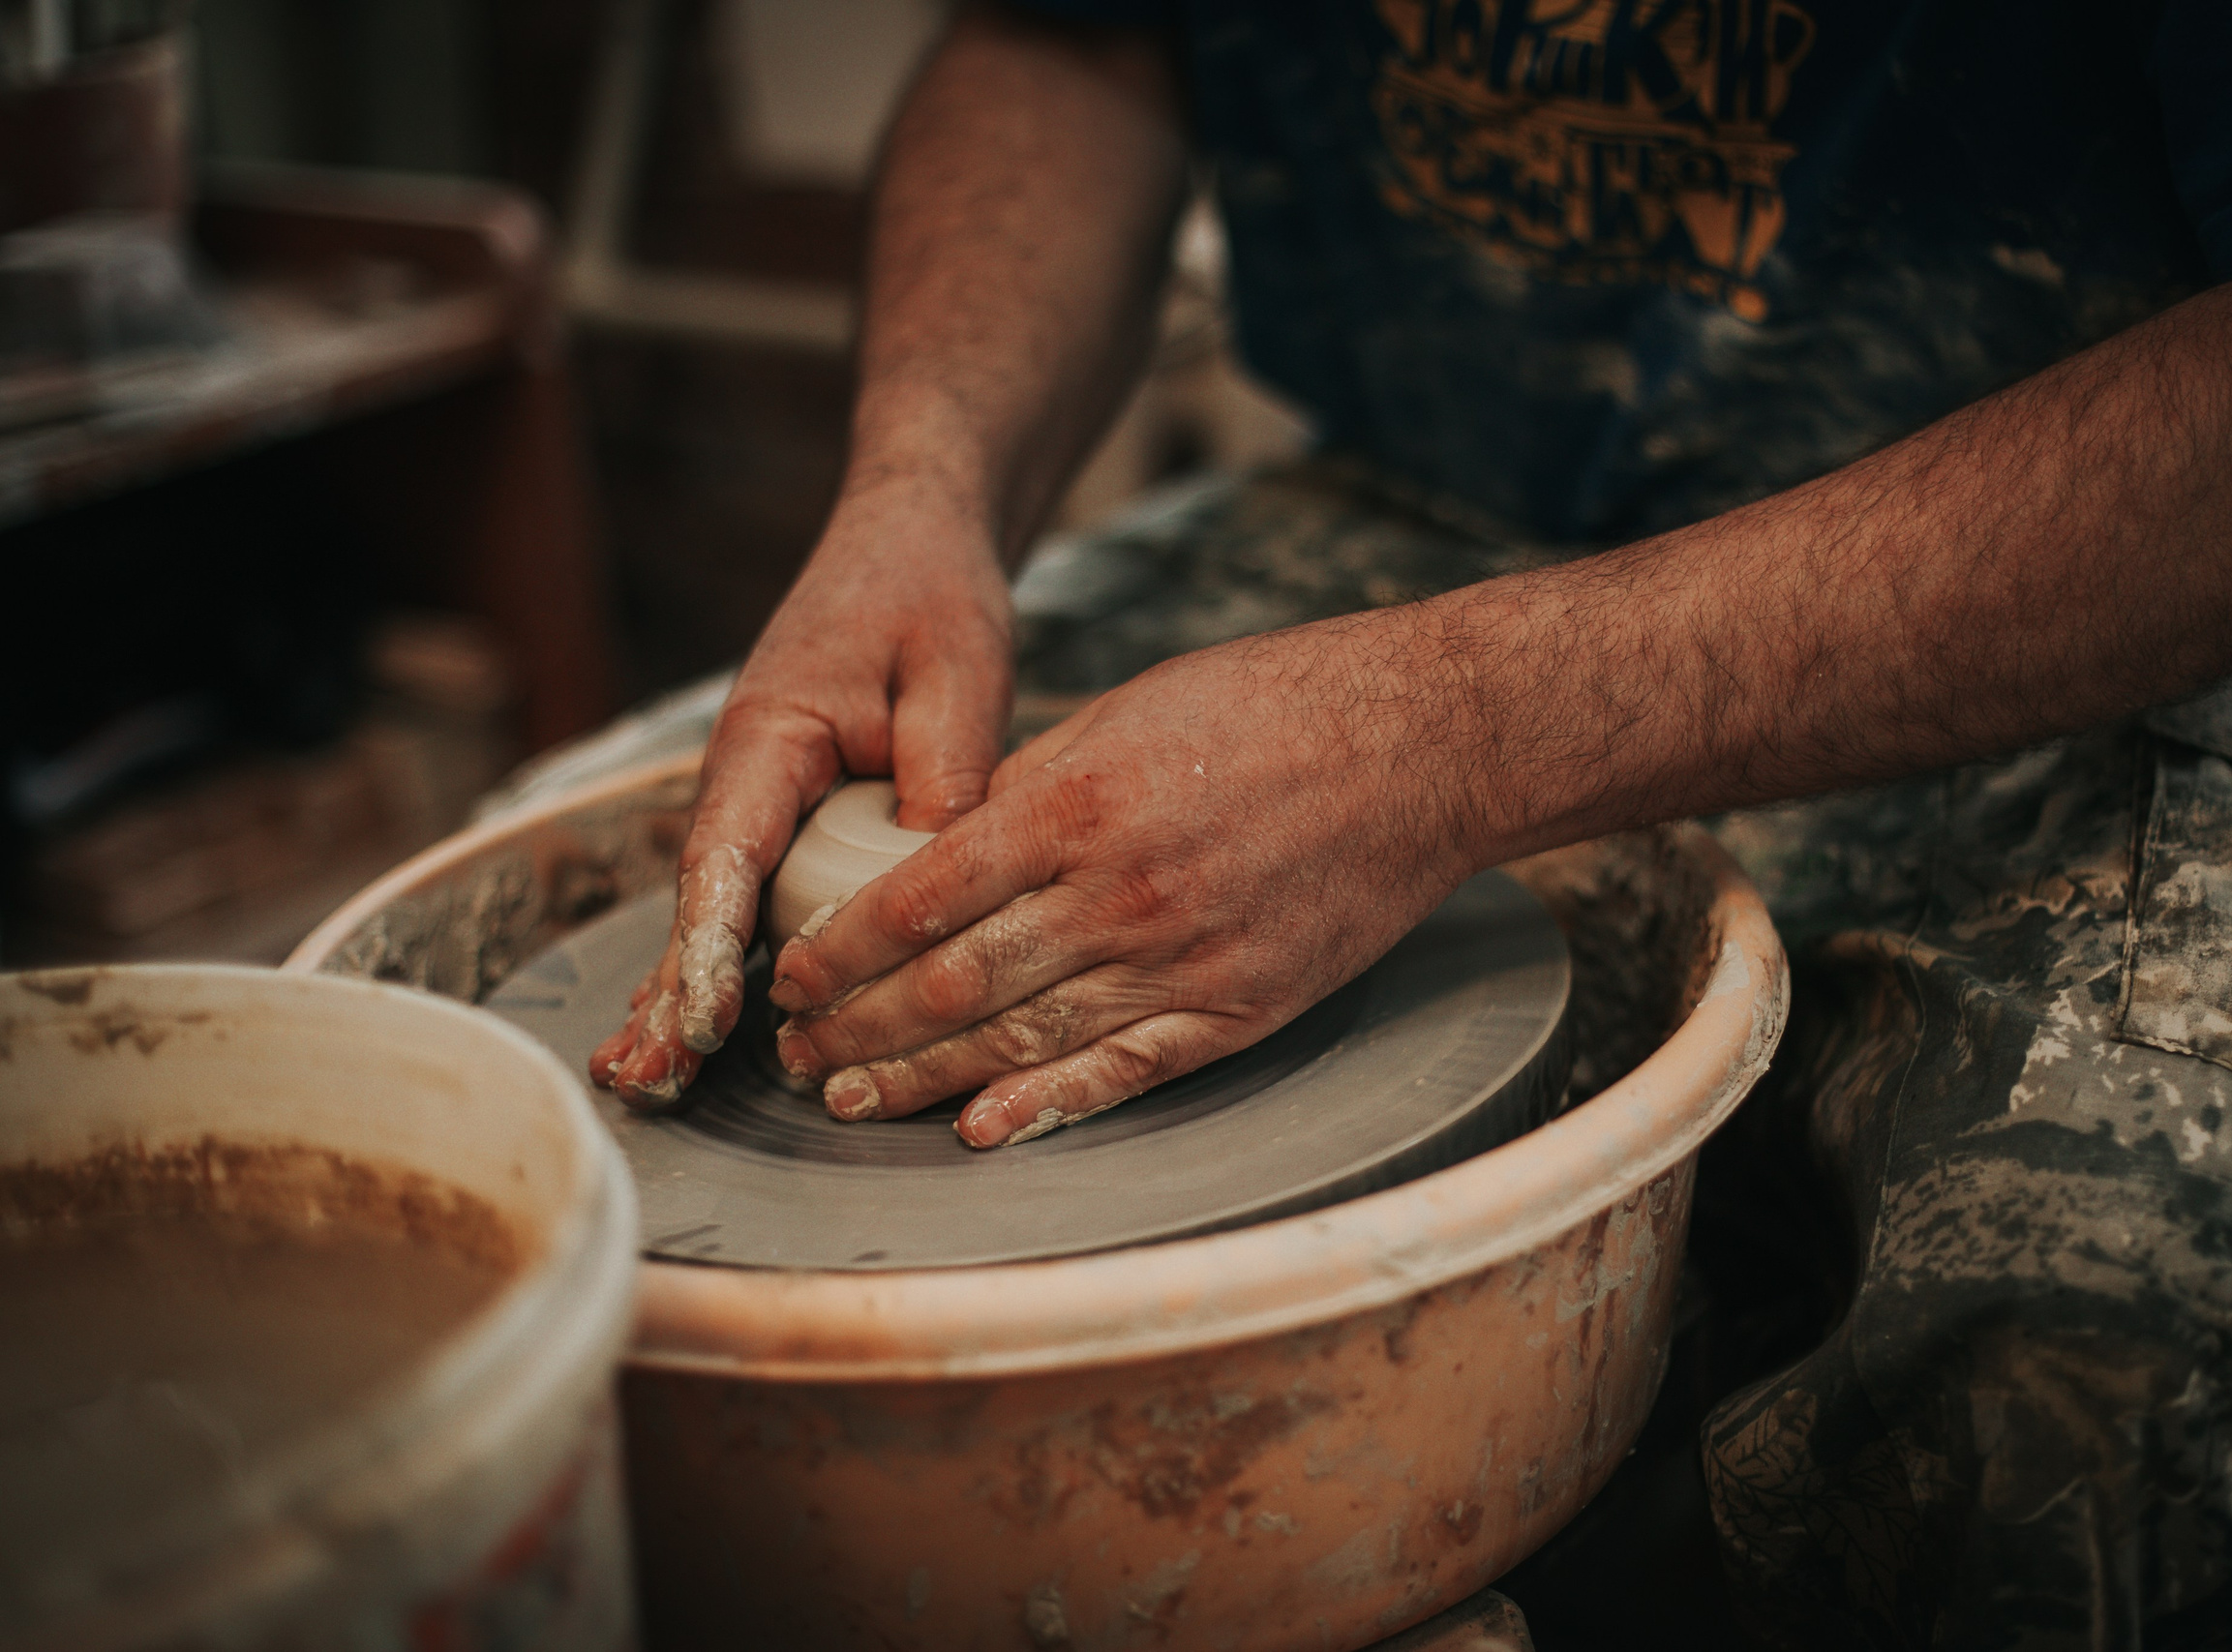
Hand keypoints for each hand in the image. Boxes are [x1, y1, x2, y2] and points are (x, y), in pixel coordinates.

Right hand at [591, 481, 1014, 1106]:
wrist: (912, 540)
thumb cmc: (930, 595)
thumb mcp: (957, 676)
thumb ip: (947, 776)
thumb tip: (938, 885)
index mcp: (770, 736)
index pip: (726, 854)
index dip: (713, 941)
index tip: (709, 1015)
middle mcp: (746, 773)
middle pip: (701, 897)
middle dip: (672, 988)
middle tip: (649, 1078)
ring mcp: (760, 796)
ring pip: (716, 907)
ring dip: (682, 988)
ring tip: (646, 1079)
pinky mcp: (787, 812)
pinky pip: (749, 897)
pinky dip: (721, 960)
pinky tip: (697, 1031)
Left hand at [766, 609, 1482, 1146]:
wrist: (1423, 747)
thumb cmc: (1277, 706)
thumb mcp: (1128, 711)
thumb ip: (1033, 787)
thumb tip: (944, 849)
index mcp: (1078, 804)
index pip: (918, 896)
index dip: (840, 948)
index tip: (794, 975)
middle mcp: (1119, 892)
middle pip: (953, 982)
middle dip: (860, 1027)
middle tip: (800, 1055)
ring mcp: (1182, 960)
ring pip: (1023, 1039)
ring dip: (924, 1077)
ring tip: (853, 1097)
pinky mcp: (1239, 1007)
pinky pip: (1126, 1071)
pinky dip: (1047, 1106)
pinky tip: (981, 1129)